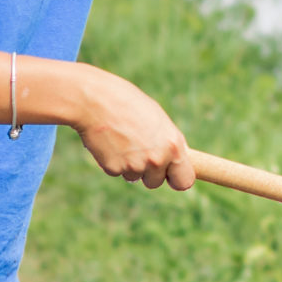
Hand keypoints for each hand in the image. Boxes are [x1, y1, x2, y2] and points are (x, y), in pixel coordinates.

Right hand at [71, 69, 196, 188]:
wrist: (96, 100)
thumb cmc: (129, 104)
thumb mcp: (158, 120)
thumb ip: (168, 142)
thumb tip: (175, 159)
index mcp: (174, 145)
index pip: (185, 181)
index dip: (176, 179)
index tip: (170, 176)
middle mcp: (157, 159)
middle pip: (156, 182)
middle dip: (148, 172)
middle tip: (138, 148)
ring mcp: (135, 166)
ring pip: (135, 177)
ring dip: (129, 165)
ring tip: (122, 139)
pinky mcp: (114, 169)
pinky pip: (116, 172)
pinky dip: (113, 161)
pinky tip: (109, 142)